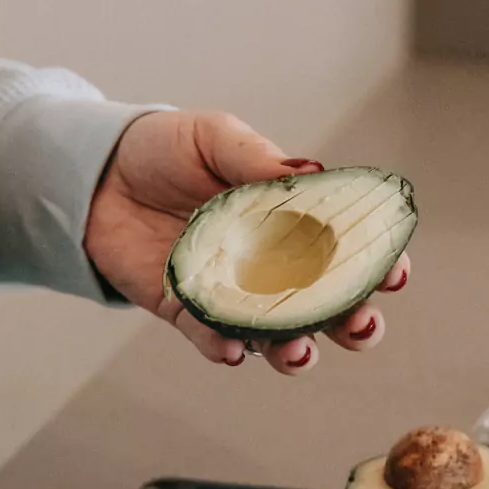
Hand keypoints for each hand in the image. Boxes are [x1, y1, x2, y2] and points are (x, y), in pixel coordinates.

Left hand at [85, 110, 410, 374]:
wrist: (95, 173)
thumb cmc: (163, 149)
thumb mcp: (214, 138)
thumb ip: (256, 159)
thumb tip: (308, 171)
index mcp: (293, 221)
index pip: (347, 250)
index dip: (377, 265)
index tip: (393, 273)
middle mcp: (271, 265)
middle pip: (328, 307)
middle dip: (354, 323)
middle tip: (361, 325)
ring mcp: (232, 294)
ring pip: (279, 337)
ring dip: (296, 350)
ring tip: (297, 350)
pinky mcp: (188, 312)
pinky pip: (214, 340)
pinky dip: (227, 349)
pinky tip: (234, 350)